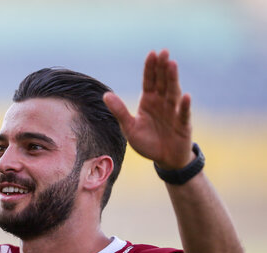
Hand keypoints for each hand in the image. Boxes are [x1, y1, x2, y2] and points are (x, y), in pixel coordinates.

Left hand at [103, 50, 192, 169]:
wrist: (164, 159)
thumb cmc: (147, 142)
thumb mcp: (129, 128)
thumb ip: (119, 111)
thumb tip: (106, 95)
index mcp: (148, 101)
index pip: (149, 81)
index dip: (150, 68)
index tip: (151, 53)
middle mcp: (162, 103)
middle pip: (163, 82)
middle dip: (163, 68)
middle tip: (164, 52)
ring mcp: (174, 112)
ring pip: (173, 93)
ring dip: (173, 79)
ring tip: (172, 64)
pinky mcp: (183, 124)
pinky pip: (183, 114)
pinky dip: (185, 106)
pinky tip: (186, 96)